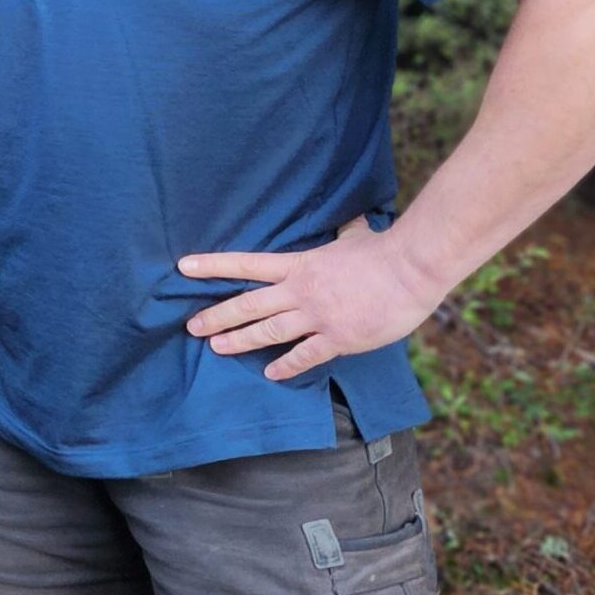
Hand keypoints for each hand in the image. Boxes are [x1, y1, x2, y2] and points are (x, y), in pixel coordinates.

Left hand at [180, 219, 446, 381]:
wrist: (410, 269)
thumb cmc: (383, 251)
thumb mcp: (355, 236)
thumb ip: (345, 235)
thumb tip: (352, 221)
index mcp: (299, 265)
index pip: (246, 264)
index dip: (213, 266)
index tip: (183, 267)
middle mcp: (300, 291)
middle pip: (248, 304)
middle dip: (217, 316)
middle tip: (192, 327)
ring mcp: (317, 316)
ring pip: (268, 332)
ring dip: (240, 341)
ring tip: (216, 348)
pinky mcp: (338, 338)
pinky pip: (305, 355)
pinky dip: (287, 365)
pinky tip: (271, 373)